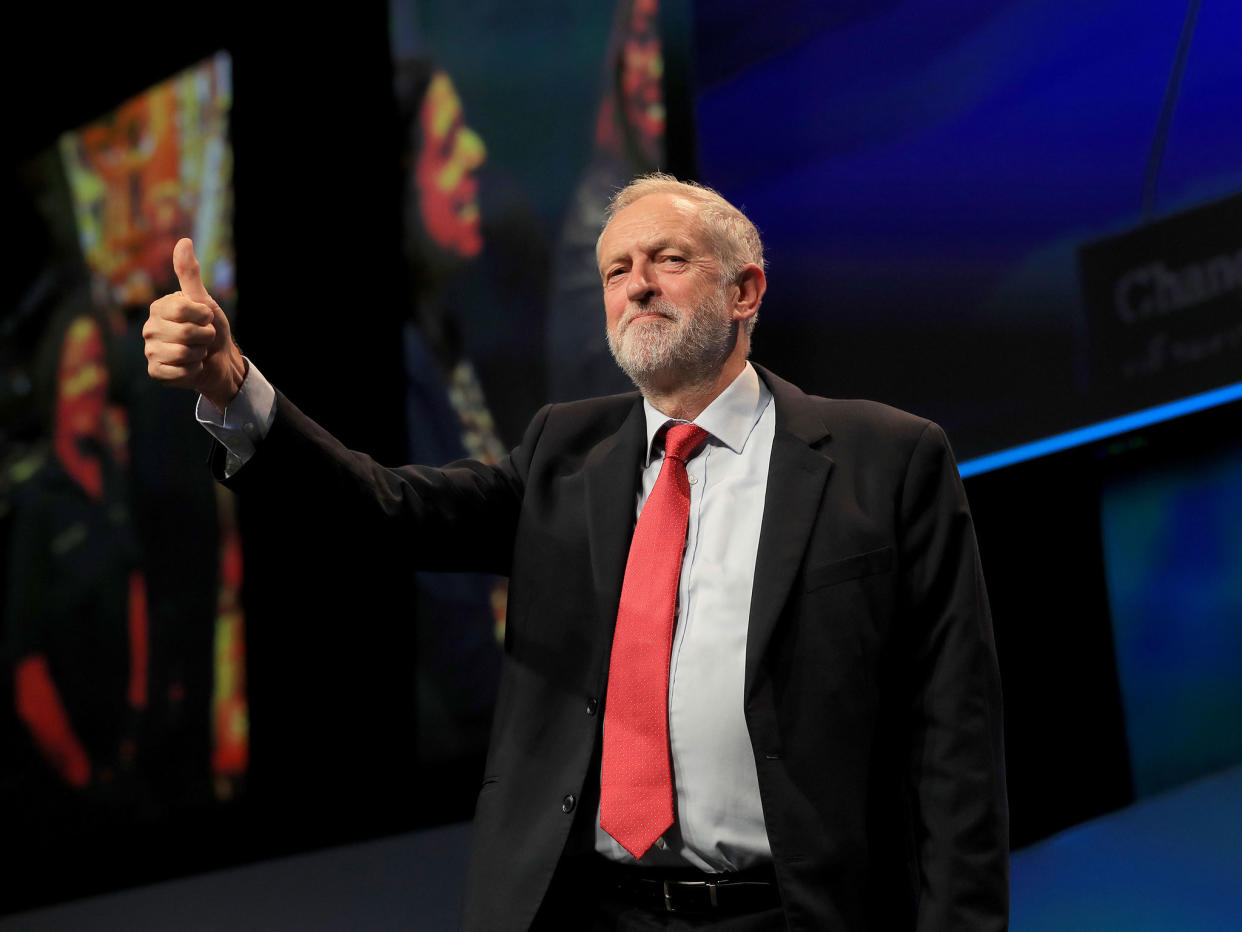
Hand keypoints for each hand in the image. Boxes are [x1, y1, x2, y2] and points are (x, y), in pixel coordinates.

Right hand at [143, 238, 245, 410]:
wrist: (221, 360)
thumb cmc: (212, 328)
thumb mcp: (204, 300)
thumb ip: (190, 274)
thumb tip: (183, 241)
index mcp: (159, 308)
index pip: (183, 309)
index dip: (204, 315)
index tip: (206, 317)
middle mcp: (150, 328)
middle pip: (185, 332)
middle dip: (204, 336)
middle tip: (203, 337)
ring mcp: (151, 351)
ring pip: (182, 353)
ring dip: (199, 354)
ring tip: (198, 351)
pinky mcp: (156, 372)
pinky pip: (177, 372)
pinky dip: (192, 371)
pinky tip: (192, 367)